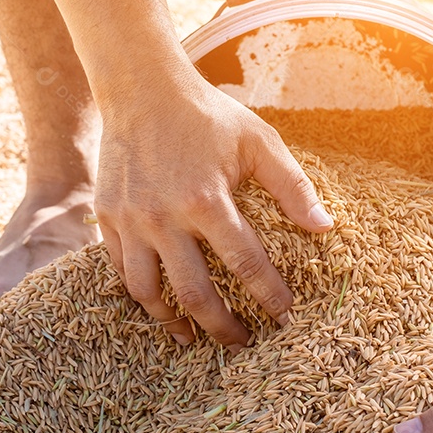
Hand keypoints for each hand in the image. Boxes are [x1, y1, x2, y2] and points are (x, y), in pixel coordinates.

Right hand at [94, 65, 333, 349]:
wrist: (141, 89)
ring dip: (173, 321)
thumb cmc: (206, 115)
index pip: (245, 264)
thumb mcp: (258, 141)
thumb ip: (292, 186)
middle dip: (222, 326)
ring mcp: (131, 220)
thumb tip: (325, 229)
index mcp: (206, 199)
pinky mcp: (108, 218)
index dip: (269, 295)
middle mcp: (164, 217)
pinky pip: (120, 270)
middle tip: (241, 343)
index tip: (285, 317)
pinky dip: (141, 293)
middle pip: (195, 293)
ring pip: (148, 292)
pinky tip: (159, 302)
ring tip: (191, 337)